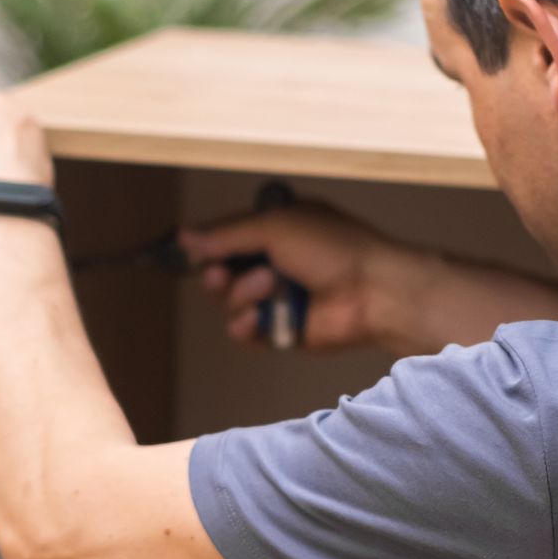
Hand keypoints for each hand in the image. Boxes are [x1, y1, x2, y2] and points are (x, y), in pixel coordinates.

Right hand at [178, 202, 430, 352]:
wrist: (372, 291)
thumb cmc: (333, 248)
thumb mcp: (276, 226)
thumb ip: (227, 234)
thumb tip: (185, 235)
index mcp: (277, 229)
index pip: (228, 237)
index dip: (209, 244)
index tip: (190, 250)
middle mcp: (274, 263)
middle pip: (221, 274)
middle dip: (218, 275)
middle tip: (222, 275)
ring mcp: (277, 299)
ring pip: (230, 303)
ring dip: (242, 295)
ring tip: (269, 287)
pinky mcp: (280, 331)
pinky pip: (244, 332)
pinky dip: (245, 325)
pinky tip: (257, 318)